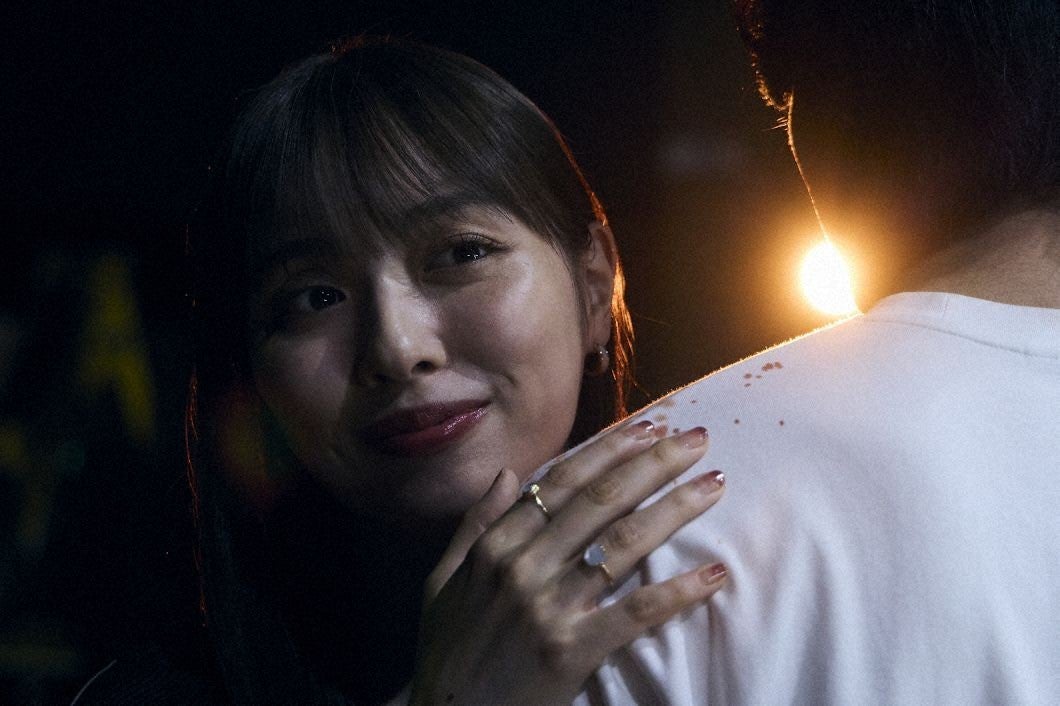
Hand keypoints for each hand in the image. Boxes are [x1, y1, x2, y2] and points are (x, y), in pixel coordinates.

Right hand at [409, 421, 725, 704]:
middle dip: (654, 463)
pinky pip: (634, 614)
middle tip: (697, 438)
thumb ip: (475, 523)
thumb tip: (509, 474)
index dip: (609, 450)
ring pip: (623, 544)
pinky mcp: (572, 650)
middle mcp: (523, 566)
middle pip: (601, 501)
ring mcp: (549, 607)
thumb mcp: (443, 579)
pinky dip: (676, 592)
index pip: (562, 482)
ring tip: (714, 484)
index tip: (648, 427)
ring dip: (675, 509)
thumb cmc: (447, 650)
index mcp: (496, 545)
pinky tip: (713, 574)